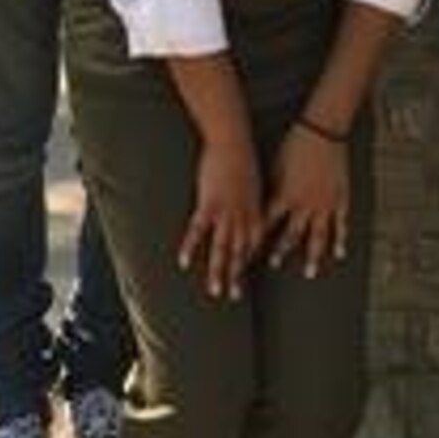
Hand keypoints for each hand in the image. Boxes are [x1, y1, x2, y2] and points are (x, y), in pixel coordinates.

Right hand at [178, 133, 262, 299]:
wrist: (233, 141)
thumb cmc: (242, 156)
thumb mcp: (253, 180)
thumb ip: (250, 197)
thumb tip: (248, 203)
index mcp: (255, 209)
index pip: (253, 242)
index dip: (248, 259)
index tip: (244, 274)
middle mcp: (242, 216)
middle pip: (240, 251)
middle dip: (236, 275)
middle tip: (233, 297)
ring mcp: (226, 212)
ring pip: (222, 248)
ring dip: (218, 271)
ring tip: (214, 291)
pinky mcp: (209, 204)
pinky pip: (198, 230)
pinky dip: (191, 247)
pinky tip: (183, 262)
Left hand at [264, 124, 350, 278]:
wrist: (322, 130)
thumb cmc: (295, 143)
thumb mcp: (276, 166)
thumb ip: (271, 188)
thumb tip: (260, 204)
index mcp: (285, 195)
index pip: (267, 223)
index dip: (257, 238)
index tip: (248, 252)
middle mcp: (304, 204)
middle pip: (291, 235)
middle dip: (281, 252)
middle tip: (275, 266)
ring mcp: (324, 203)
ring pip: (318, 236)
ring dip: (313, 256)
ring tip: (311, 272)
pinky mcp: (340, 197)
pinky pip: (341, 224)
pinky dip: (340, 240)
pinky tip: (339, 253)